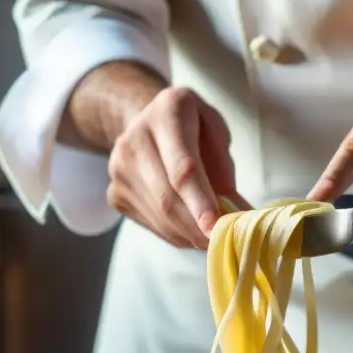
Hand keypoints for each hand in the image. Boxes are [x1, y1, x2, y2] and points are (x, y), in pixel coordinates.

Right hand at [107, 87, 242, 247]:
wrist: (145, 122)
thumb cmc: (192, 128)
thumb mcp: (216, 132)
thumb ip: (225, 169)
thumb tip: (237, 213)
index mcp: (168, 113)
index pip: (183, 168)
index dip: (200, 202)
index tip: (216, 227)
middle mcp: (135, 139)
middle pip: (168, 197)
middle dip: (197, 226)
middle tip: (222, 240)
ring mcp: (119, 169)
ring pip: (160, 217)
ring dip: (189, 234)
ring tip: (209, 234)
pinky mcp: (115, 194)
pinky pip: (151, 224)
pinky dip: (176, 234)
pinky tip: (189, 226)